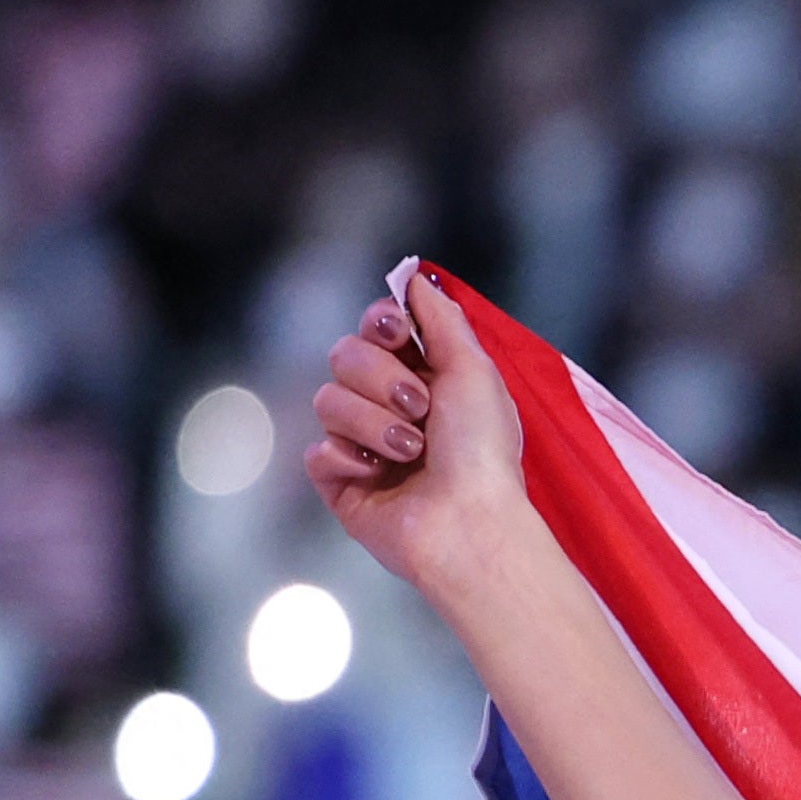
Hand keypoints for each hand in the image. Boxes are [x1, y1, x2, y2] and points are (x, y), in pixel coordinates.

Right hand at [306, 273, 536, 605]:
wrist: (469, 522)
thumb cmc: (482, 451)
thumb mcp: (474, 370)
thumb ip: (442, 319)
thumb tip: (417, 277)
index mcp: (424, 377)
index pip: (375, 328)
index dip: (379, 324)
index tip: (397, 333)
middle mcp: (390, 406)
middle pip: (344, 355)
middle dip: (382, 379)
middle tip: (421, 410)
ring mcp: (362, 444)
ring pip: (327, 400)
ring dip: (374, 423)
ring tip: (412, 452)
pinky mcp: (340, 481)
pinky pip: (317, 449)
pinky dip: (350, 459)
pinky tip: (381, 476)